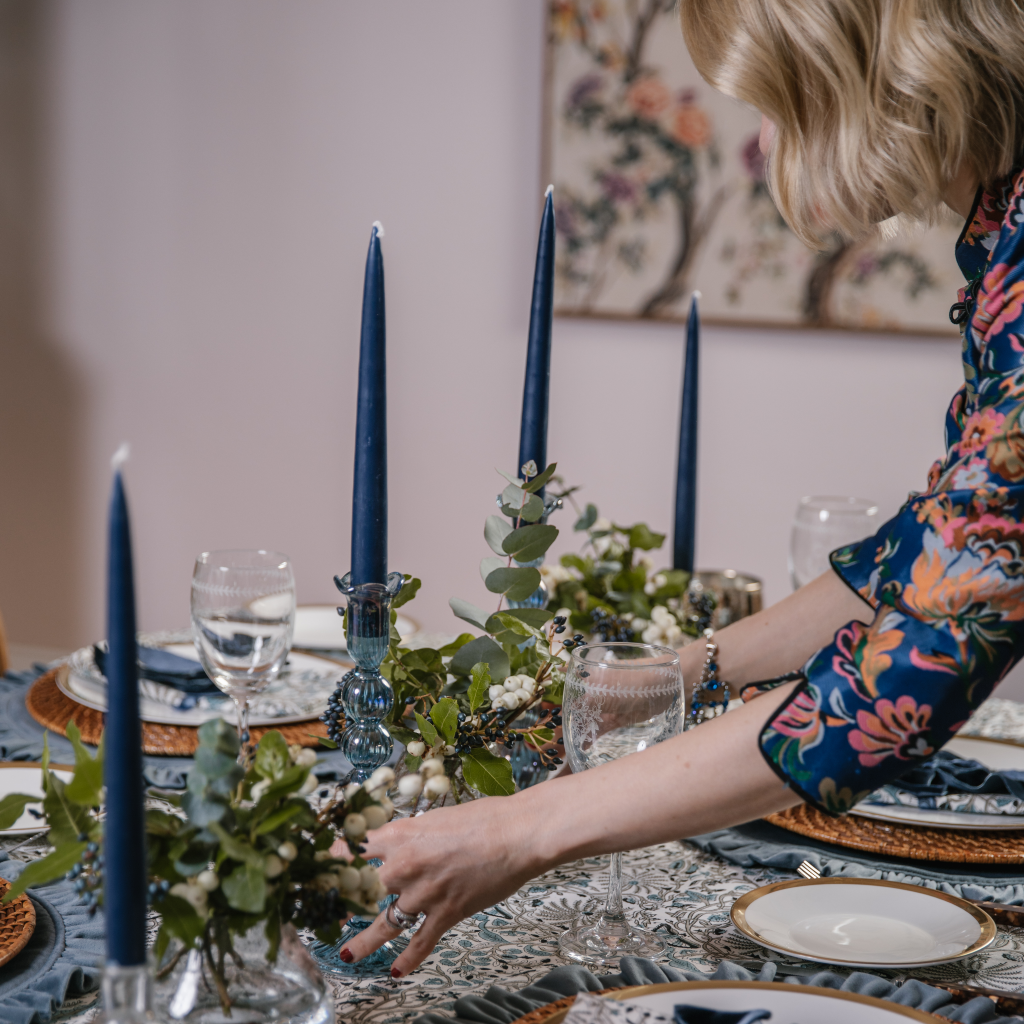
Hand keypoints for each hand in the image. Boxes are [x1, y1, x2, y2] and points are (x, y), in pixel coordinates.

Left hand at [334, 790, 543, 976]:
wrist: (517, 834)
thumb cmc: (483, 818)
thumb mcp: (434, 818)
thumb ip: (409, 834)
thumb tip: (395, 844)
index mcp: (398, 834)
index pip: (350, 849)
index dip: (331, 861)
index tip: (317, 869)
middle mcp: (404, 866)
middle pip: (359, 891)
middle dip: (342, 903)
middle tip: (325, 914)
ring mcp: (423, 894)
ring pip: (383, 924)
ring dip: (364, 942)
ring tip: (347, 953)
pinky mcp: (445, 914)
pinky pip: (419, 944)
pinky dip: (407, 961)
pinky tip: (395, 971)